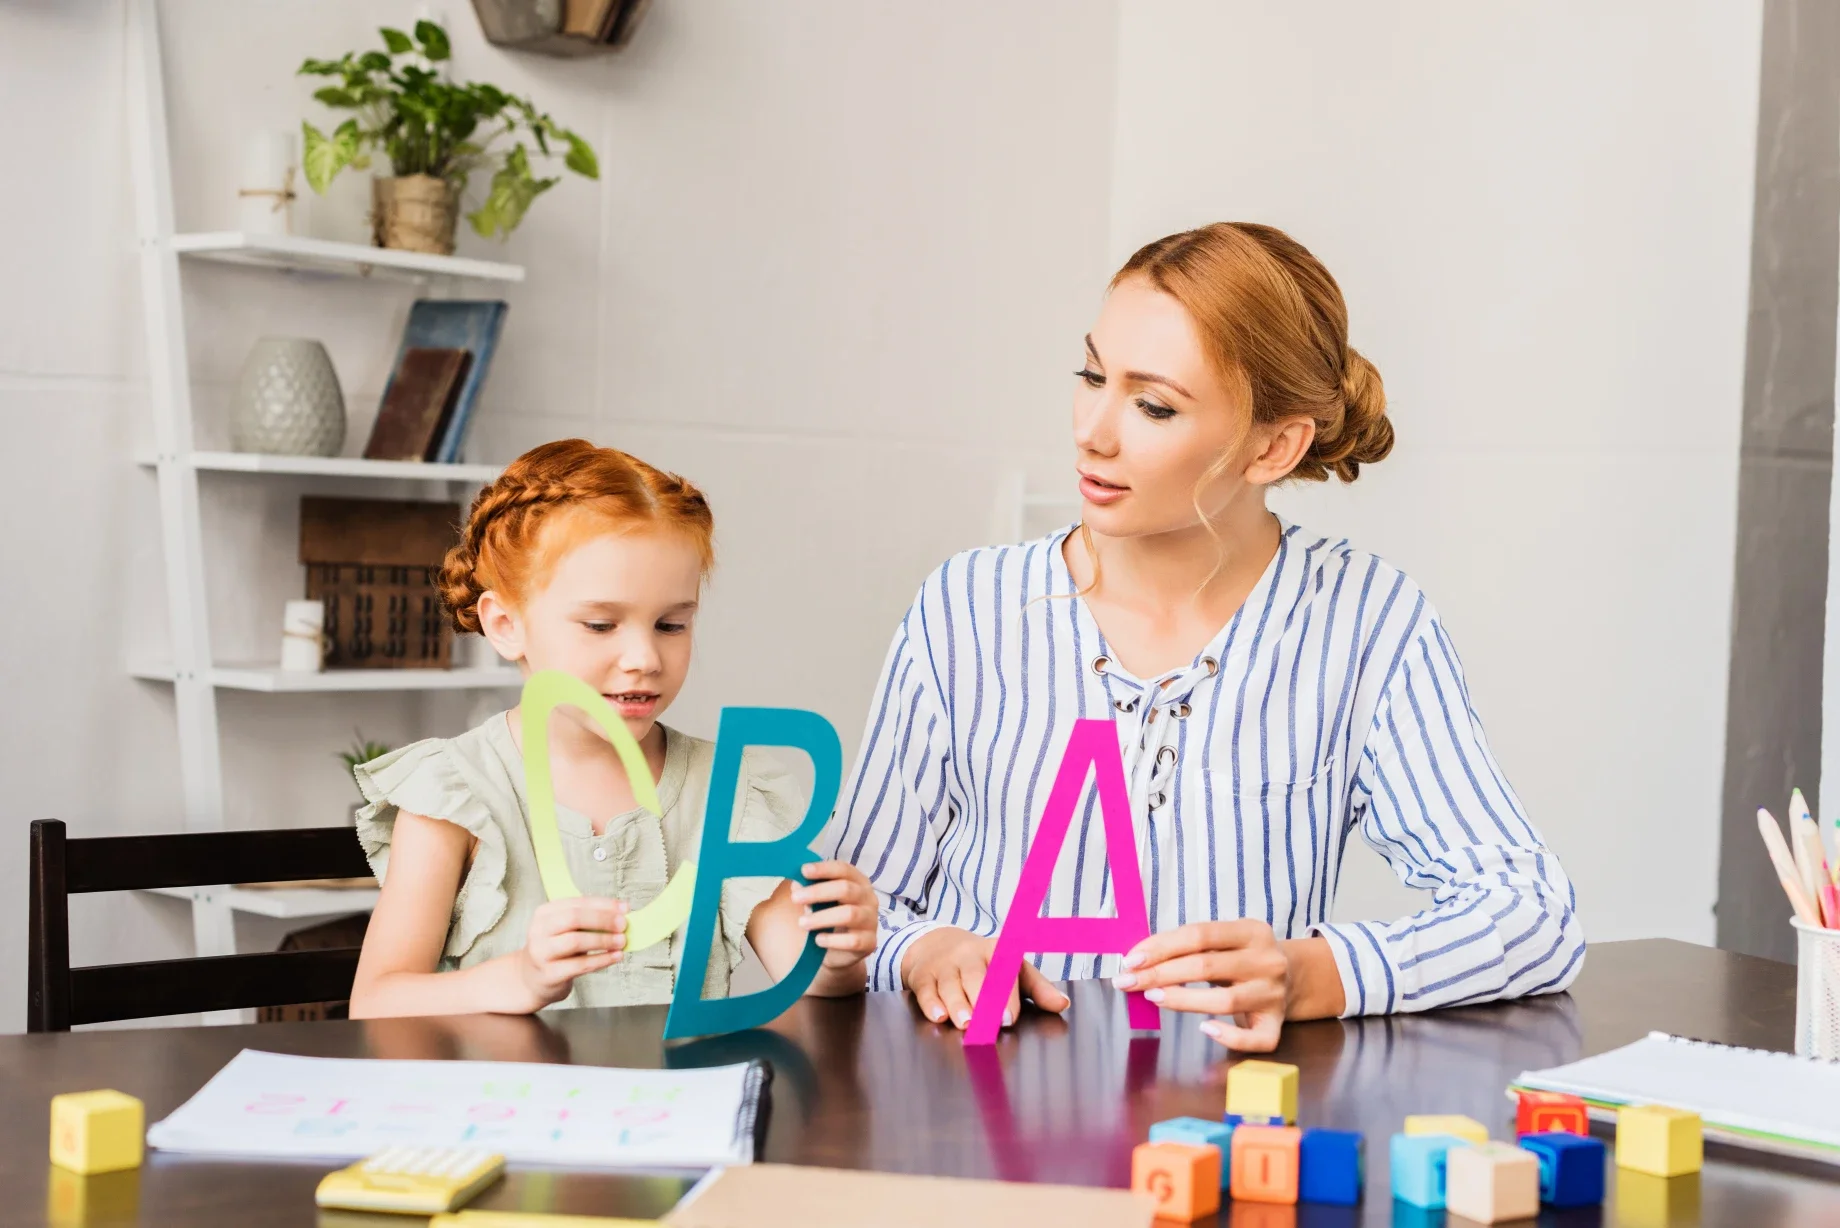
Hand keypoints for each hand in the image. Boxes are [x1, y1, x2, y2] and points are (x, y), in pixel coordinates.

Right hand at [514, 897, 626, 1009]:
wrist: (531, 979)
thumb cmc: (556, 949)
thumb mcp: (566, 930)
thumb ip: (589, 920)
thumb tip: (622, 913)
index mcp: (545, 913)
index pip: (577, 902)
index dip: (603, 904)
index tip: (625, 908)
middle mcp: (539, 930)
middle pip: (574, 918)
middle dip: (603, 920)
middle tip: (623, 925)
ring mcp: (542, 952)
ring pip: (576, 940)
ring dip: (603, 940)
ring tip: (622, 941)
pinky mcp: (549, 973)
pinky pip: (580, 965)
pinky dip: (602, 959)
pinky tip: (616, 957)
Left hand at [791, 860, 877, 969]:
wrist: (840, 950)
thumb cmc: (829, 916)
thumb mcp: (818, 901)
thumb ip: (808, 891)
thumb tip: (797, 883)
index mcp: (857, 881)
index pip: (843, 869)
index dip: (824, 869)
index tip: (803, 871)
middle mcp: (868, 898)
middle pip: (846, 889)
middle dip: (818, 892)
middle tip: (795, 898)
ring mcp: (871, 920)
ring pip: (849, 914)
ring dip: (822, 917)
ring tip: (802, 922)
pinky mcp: (870, 942)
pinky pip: (853, 940)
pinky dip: (833, 940)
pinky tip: (818, 940)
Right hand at [901, 925, 1070, 1029]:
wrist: (936, 944)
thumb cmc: (983, 965)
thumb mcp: (1013, 970)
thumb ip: (1038, 988)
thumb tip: (1062, 1004)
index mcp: (997, 952)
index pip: (1003, 970)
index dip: (1006, 994)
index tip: (1008, 1018)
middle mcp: (969, 955)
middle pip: (975, 975)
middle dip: (981, 999)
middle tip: (986, 1023)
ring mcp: (944, 965)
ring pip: (950, 984)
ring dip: (957, 1004)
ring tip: (964, 1023)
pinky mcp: (923, 975)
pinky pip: (926, 989)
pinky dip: (930, 1002)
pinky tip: (937, 1016)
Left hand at [1113, 920, 1317, 1051]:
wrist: (1294, 977)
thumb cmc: (1242, 958)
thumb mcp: (1226, 941)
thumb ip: (1190, 946)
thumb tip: (1139, 959)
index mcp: (1252, 931)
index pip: (1200, 935)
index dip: (1162, 946)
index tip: (1131, 960)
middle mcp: (1267, 960)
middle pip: (1207, 967)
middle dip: (1161, 974)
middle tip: (1129, 982)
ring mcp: (1274, 994)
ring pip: (1225, 1001)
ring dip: (1183, 1001)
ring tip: (1153, 997)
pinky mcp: (1277, 1024)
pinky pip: (1255, 1039)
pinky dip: (1230, 1038)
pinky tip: (1205, 1030)